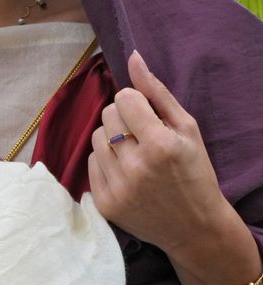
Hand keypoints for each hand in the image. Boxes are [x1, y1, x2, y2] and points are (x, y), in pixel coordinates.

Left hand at [88, 50, 260, 284]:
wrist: (196, 227)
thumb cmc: (194, 171)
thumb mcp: (186, 128)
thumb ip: (156, 91)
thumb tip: (132, 57)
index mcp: (160, 145)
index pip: (123, 98)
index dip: (135, 102)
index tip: (147, 115)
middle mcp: (136, 166)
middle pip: (106, 115)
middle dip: (123, 118)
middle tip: (142, 135)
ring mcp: (118, 187)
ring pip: (95, 137)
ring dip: (111, 138)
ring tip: (134, 153)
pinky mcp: (105, 203)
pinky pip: (90, 162)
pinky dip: (105, 162)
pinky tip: (126, 171)